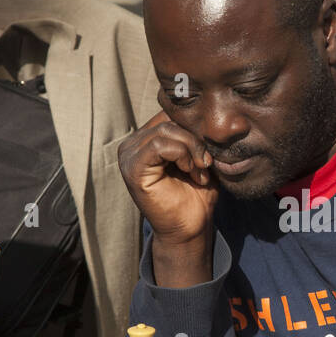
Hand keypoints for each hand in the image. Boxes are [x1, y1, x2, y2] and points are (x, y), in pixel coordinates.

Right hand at [116, 111, 218, 285]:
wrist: (191, 227)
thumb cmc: (195, 194)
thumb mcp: (197, 156)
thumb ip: (192, 133)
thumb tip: (199, 109)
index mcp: (145, 139)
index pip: (169, 114)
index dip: (193, 129)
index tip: (207, 155)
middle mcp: (132, 144)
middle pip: (168, 121)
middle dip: (194, 141)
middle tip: (206, 165)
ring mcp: (128, 156)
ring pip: (166, 131)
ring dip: (191, 150)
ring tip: (199, 171)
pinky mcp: (132, 168)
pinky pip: (159, 144)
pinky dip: (182, 155)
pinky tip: (191, 172)